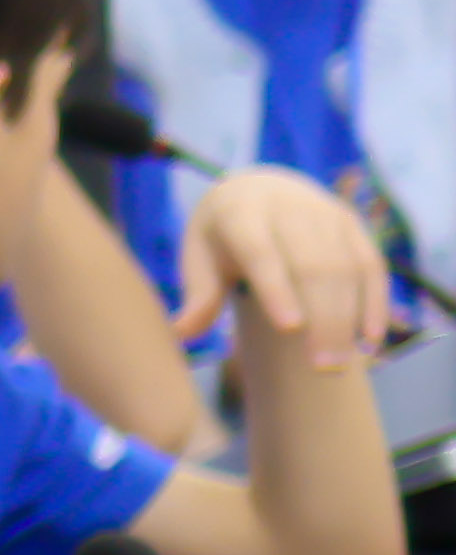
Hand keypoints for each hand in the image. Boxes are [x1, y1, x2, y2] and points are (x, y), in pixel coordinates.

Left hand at [178, 167, 396, 372]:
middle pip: (311, 266)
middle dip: (321, 317)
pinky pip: (371, 265)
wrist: (257, 188)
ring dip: (348, 317)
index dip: (277, 289)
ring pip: (345, 268)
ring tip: (340, 364)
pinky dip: (374, 302)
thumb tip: (180, 333)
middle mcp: (290, 209)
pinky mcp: (353, 225)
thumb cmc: (221, 236)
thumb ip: (199, 295)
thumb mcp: (200, 257)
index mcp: (241, 214)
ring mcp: (327, 214)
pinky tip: (370, 339)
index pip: (261, 252)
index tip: (290, 328)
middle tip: (321, 367)